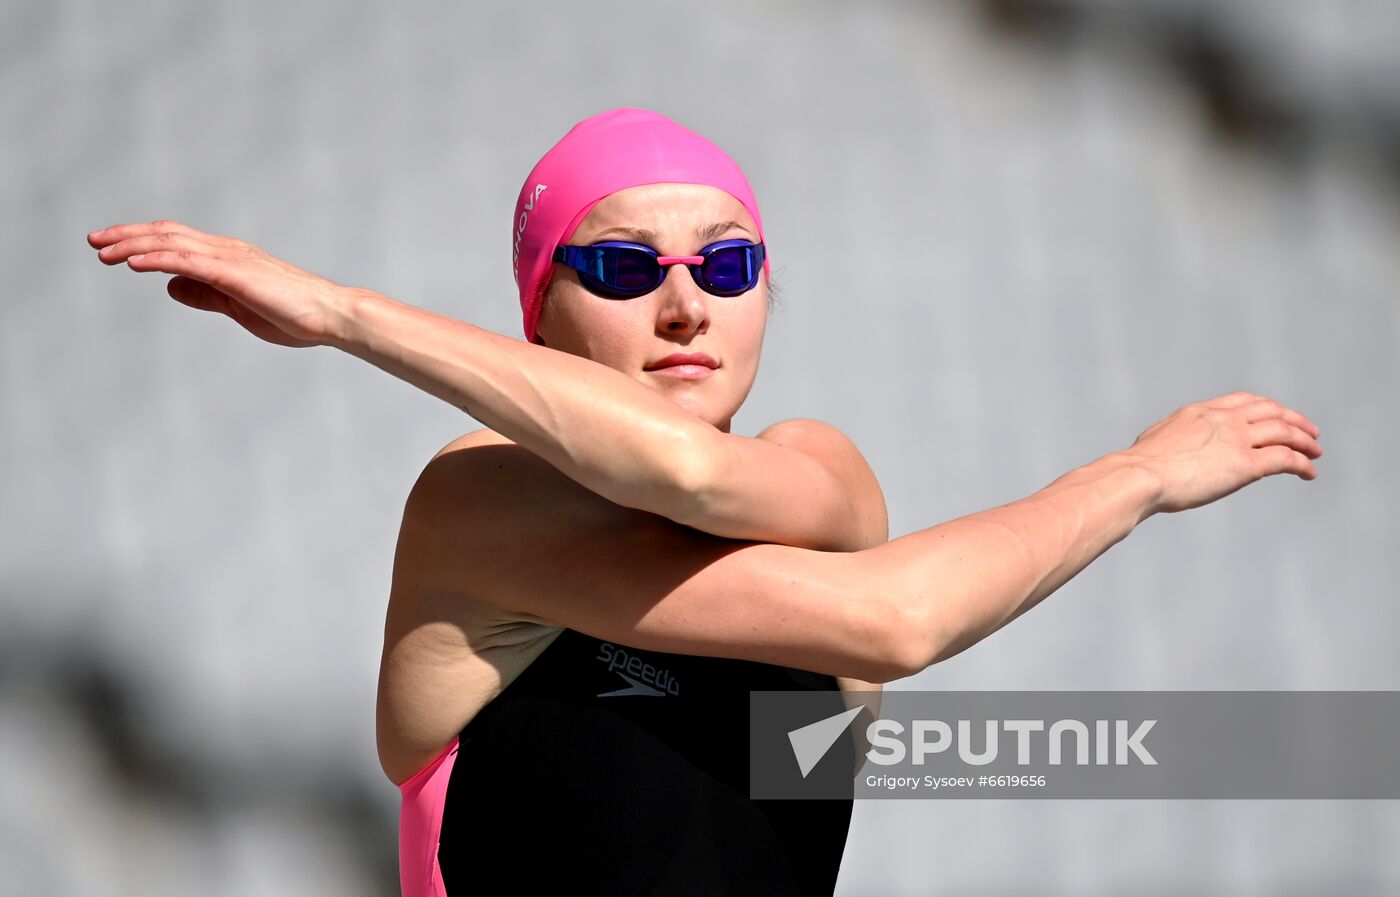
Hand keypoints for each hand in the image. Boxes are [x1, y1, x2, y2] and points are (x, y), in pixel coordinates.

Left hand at [88, 219, 355, 347]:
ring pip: (172, 243)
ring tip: (105, 251)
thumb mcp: (238, 307)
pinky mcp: (235, 273)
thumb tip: (170, 285)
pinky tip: (134, 263)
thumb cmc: (295, 315)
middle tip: (96, 241)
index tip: (113, 248)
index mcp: (229, 258)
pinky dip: (158, 258)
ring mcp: (231, 259)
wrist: (331, 315)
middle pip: (167, 234)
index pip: (177, 241)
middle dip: (128, 236)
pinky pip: (188, 261)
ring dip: (134, 244)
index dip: (143, 241)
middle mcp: (227, 250)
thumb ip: (205, 295)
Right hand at [1120, 390, 1322, 514]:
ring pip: (1285, 431)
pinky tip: (1309, 472)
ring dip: (1305, 440)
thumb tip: (1166, 449)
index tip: (1276, 414)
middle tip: (1308, 430)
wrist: (1140, 476)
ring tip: (1315, 451)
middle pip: (1271, 410)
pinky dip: (1302, 464)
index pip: (1243, 400)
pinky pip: (1286, 459)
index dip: (1266, 406)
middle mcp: (1223, 419)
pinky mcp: (1246, 464)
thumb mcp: (1156, 440)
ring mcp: (1236, 439)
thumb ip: (1171, 438)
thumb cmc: (1138, 467)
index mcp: (1200, 412)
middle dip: (1293, 419)